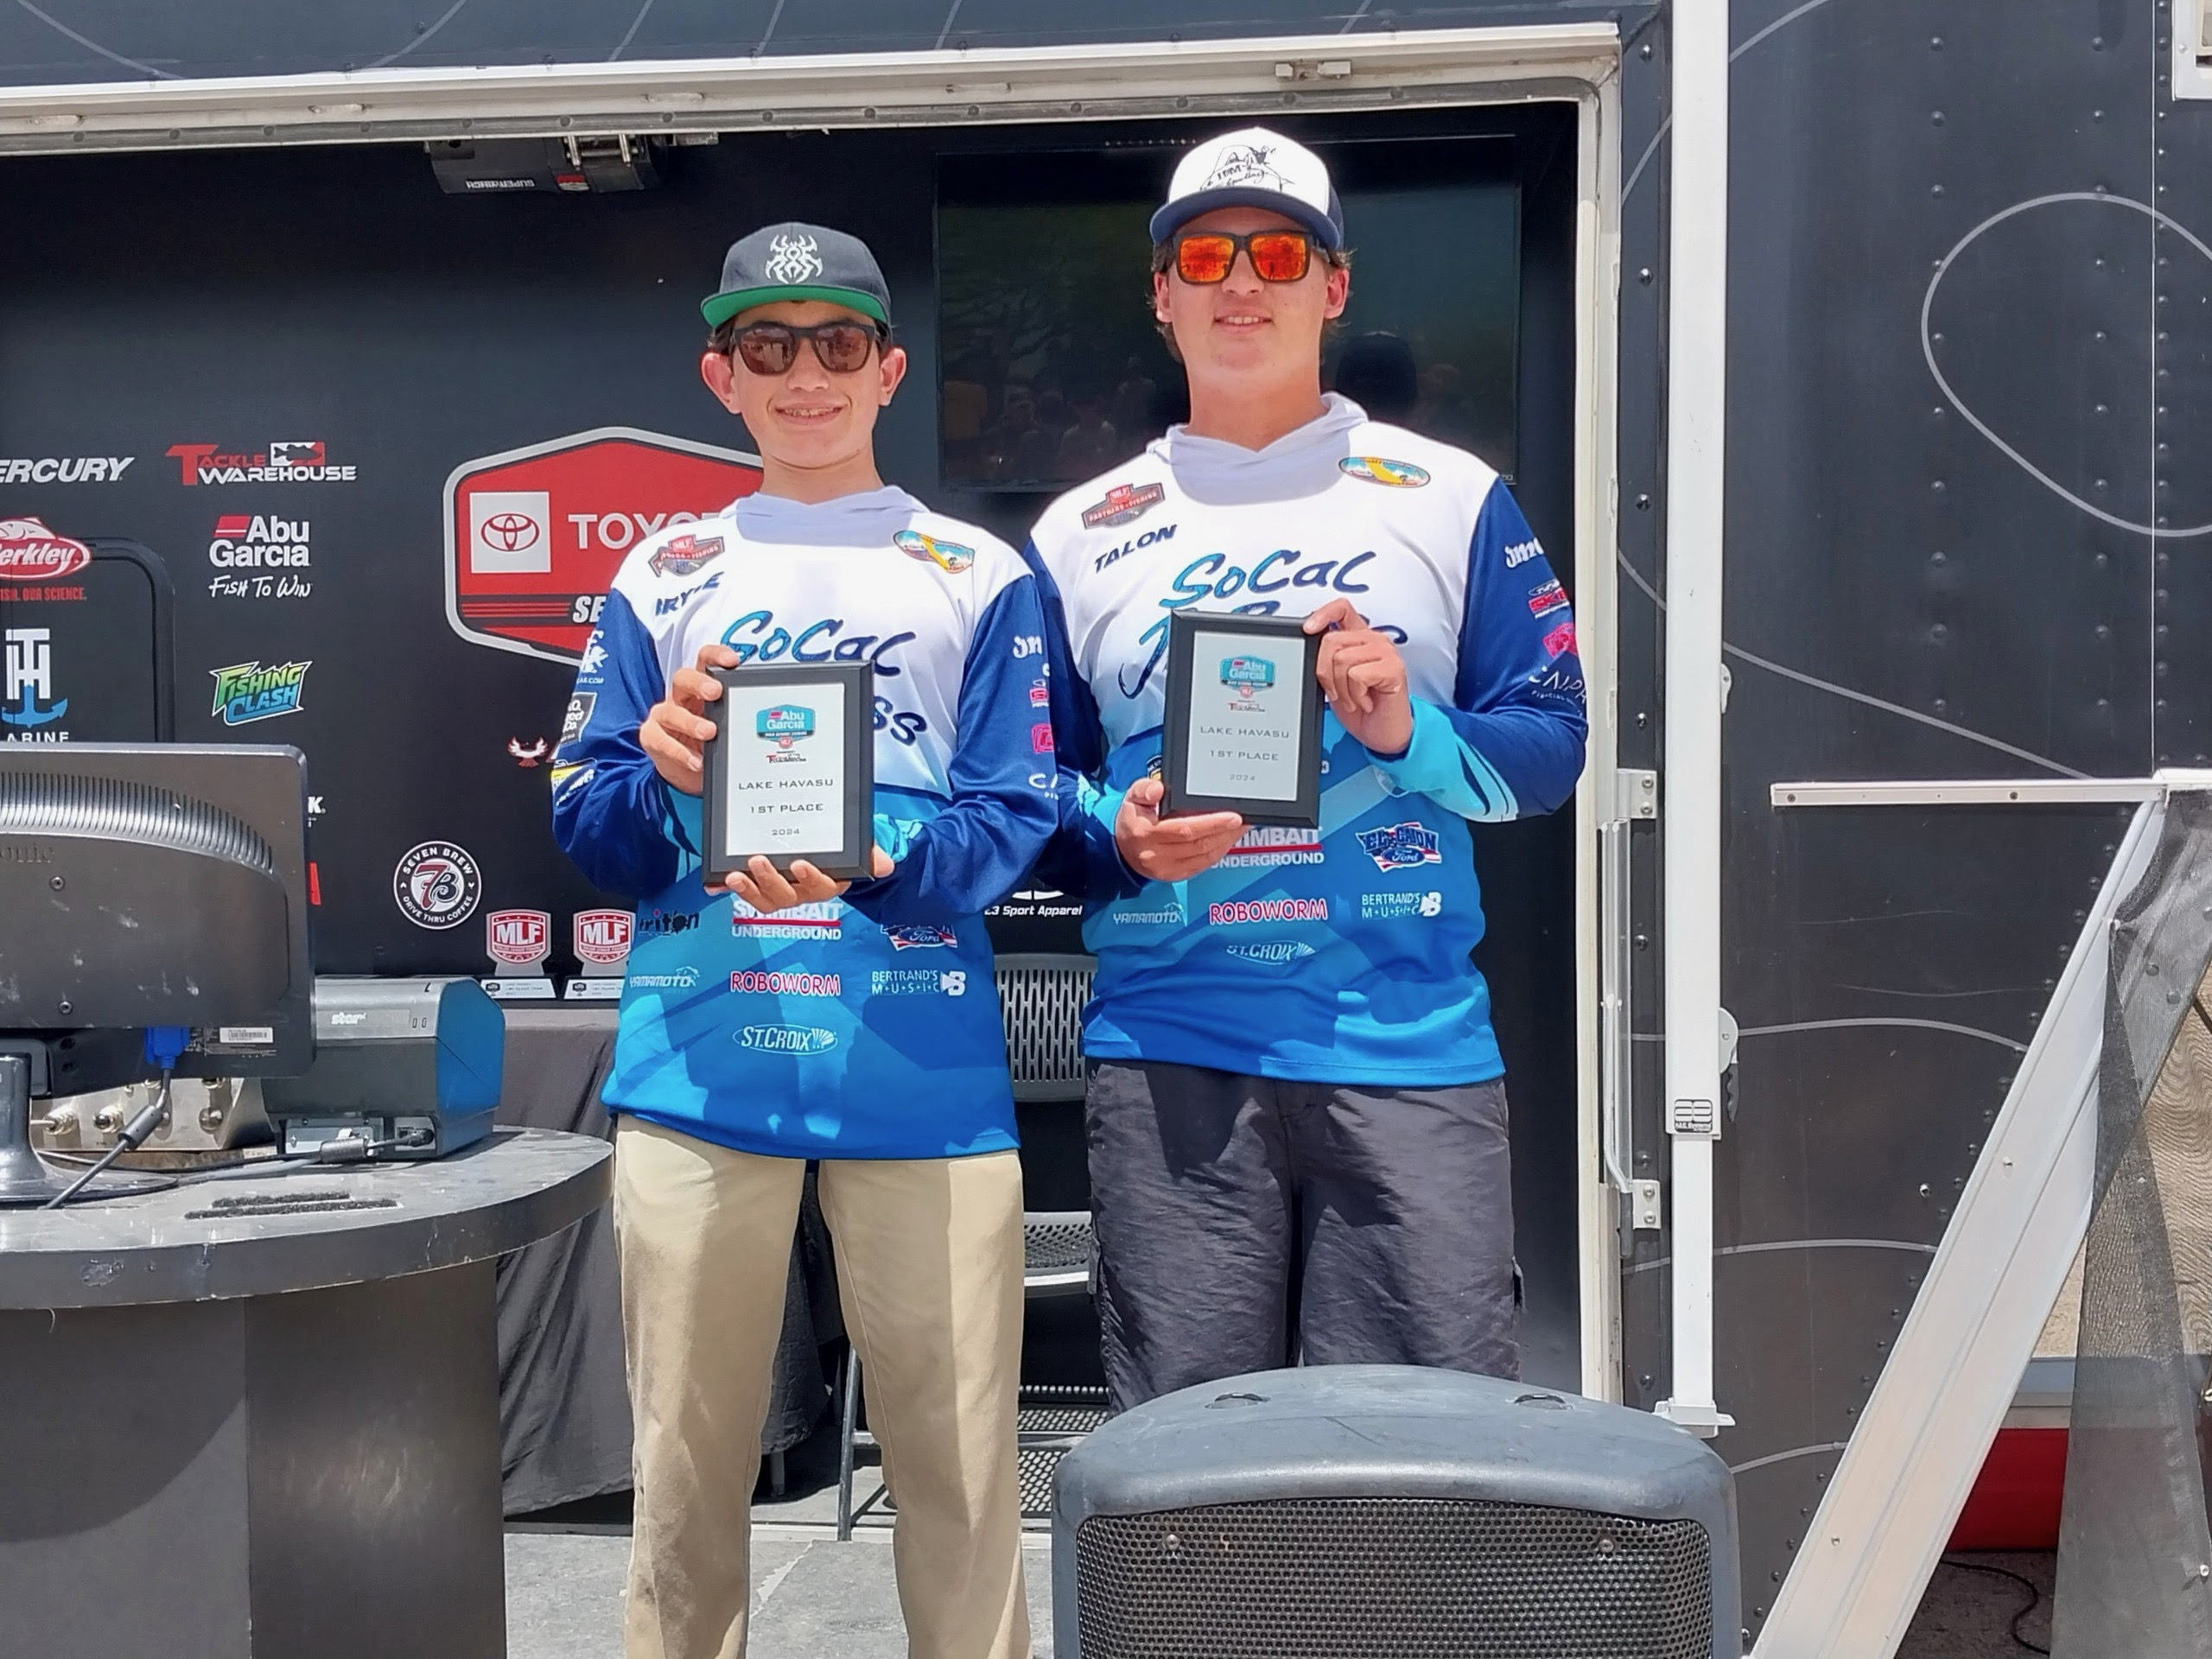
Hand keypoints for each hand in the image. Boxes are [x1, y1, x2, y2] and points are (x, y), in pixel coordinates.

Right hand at [640, 643, 739, 794]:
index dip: (716, 656)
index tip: (732, 660)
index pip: (705, 662)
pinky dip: (680, 752)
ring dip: (691, 722)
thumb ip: (738, 716)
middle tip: (715, 692)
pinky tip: (696, 761)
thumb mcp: (726, 725)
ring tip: (709, 732)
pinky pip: (662, 741)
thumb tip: (773, 717)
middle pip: (682, 678)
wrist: (689, 772)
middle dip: (699, 683)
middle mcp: (680, 697)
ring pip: (671, 712)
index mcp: (700, 687)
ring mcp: (664, 716)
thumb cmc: (710, 741)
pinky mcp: (652, 737)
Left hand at [723, 846, 894, 911]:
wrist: (825, 851)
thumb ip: (869, 856)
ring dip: (748, 890)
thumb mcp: (858, 849)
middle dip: (771, 882)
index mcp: (824, 883)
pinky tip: (711, 885)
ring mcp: (777, 891)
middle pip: (786, 897)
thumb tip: (886, 865)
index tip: (800, 864)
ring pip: (764, 899)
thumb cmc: (840, 850)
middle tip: (758, 861)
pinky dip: (722, 890)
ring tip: (734, 875)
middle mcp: (800, 892)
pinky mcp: (756, 885)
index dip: (809, 879)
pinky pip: (741, 891)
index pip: (820, 887)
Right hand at [1113, 776, 1244, 882]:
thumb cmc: (1132, 821)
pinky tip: (1228, 839)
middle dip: (1226, 831)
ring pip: (1205, 855)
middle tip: (1244, 819)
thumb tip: (1158, 789)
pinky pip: (1204, 864)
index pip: (1184, 829)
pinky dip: (1219, 851)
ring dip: (1227, 841)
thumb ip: (1144, 789)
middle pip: (1199, 843)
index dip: (1212, 823)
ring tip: (1241, 827)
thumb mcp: (1132, 798)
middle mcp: (1156, 854)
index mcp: (1146, 833)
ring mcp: (1167, 868)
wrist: (1122, 851)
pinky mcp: (1176, 876)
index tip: (1232, 816)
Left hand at [1305, 598, 1413, 755]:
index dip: (1322, 614)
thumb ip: (1326, 660)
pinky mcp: (1394, 668)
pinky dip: (1355, 695)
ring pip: (1341, 659)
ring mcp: (1386, 652)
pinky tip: (1366, 701)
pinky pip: (1357, 675)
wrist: (1382, 734)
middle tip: (1337, 692)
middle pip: (1331, 640)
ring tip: (1354, 699)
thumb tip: (1305, 648)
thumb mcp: (1334, 680)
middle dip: (1324, 673)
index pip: (1341, 608)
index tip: (1308, 630)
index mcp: (1359, 638)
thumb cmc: (1360, 708)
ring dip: (1341, 689)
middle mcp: (1373, 640)